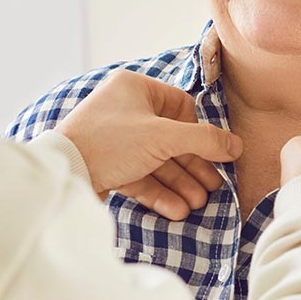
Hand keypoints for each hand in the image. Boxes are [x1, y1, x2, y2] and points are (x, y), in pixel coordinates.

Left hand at [55, 71, 241, 219]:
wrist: (63, 173)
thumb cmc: (110, 142)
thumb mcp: (163, 137)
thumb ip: (204, 140)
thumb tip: (236, 145)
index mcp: (134, 88)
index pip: (179, 106)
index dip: (198, 132)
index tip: (216, 154)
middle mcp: (123, 110)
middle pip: (170, 139)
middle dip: (192, 167)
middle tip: (213, 188)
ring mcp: (114, 139)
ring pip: (156, 161)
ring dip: (179, 183)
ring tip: (198, 205)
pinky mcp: (106, 165)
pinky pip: (139, 176)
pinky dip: (158, 192)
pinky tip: (177, 210)